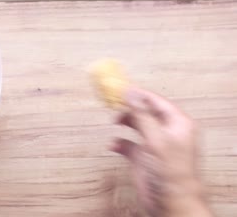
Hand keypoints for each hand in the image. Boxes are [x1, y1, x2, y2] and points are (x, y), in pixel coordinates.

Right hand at [111, 87, 212, 216]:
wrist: (170, 202)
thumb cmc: (173, 174)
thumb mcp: (156, 138)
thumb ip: (142, 114)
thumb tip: (131, 93)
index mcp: (176, 123)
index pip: (155, 100)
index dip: (138, 94)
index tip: (120, 88)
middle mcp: (165, 132)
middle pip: (144, 111)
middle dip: (129, 107)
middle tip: (114, 102)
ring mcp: (153, 145)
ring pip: (135, 125)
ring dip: (124, 123)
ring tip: (115, 121)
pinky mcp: (142, 158)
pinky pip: (127, 144)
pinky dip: (119, 143)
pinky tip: (114, 145)